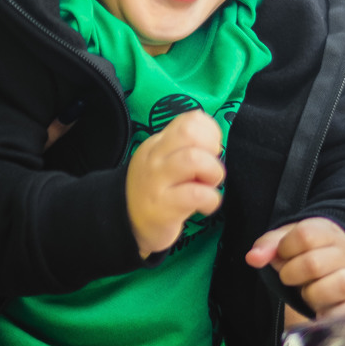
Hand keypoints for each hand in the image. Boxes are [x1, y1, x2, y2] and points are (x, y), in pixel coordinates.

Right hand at [127, 110, 223, 258]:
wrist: (129, 225)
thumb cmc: (158, 193)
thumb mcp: (165, 164)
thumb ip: (185, 149)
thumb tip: (215, 144)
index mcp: (157, 143)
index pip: (190, 120)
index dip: (210, 133)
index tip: (210, 152)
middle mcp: (154, 157)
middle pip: (190, 132)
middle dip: (212, 148)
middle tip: (209, 168)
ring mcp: (156, 181)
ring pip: (194, 159)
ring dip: (213, 173)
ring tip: (208, 186)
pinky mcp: (163, 206)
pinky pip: (196, 194)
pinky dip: (211, 199)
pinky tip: (206, 206)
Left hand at [246, 218, 344, 321]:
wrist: (337, 266)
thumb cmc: (306, 254)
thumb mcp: (286, 243)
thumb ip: (268, 246)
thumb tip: (253, 258)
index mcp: (327, 233)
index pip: (305, 235)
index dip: (285, 248)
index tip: (283, 255)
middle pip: (314, 264)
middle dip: (292, 274)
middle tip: (290, 278)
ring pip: (340, 284)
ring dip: (313, 293)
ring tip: (307, 293)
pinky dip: (334, 314)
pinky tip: (319, 313)